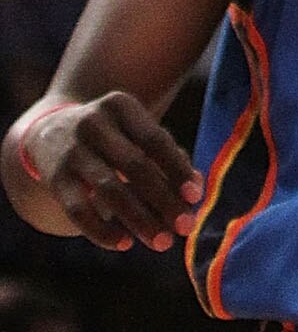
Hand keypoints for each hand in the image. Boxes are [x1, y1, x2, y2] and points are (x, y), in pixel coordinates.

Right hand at [22, 92, 200, 252]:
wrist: (48, 133)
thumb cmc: (110, 137)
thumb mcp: (133, 133)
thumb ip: (166, 157)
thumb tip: (197, 189)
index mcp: (121, 105)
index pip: (155, 138)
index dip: (177, 168)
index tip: (195, 196)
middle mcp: (94, 123)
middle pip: (135, 165)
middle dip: (163, 200)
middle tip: (184, 227)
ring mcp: (71, 151)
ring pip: (110, 190)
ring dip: (139, 219)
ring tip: (161, 242)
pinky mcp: (55, 179)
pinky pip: (79, 210)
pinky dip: (103, 230)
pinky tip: (125, 243)